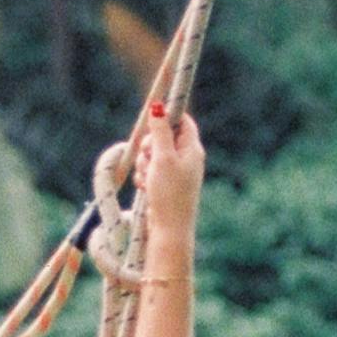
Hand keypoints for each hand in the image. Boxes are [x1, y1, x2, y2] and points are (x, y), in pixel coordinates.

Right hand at [132, 107, 205, 266]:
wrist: (169, 229)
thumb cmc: (168, 193)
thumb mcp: (162, 158)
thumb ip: (160, 132)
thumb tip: (159, 107)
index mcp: (192, 149)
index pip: (182, 121)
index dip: (166, 119)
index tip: (152, 124)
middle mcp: (187, 158)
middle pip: (164, 136)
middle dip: (150, 145)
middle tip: (148, 157)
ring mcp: (176, 172)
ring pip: (153, 155)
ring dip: (144, 163)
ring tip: (147, 178)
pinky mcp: (166, 184)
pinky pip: (150, 171)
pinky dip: (144, 176)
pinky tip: (145, 188)